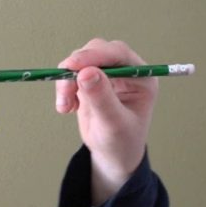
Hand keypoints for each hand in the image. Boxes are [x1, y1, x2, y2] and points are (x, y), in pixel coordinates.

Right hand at [56, 39, 157, 204]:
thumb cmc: (121, 142)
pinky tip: (67, 108)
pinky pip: (71, 73)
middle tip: (65, 90)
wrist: (113, 155)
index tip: (73, 66)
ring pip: (80, 60)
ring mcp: (107, 73)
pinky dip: (64, 87)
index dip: (95, 55)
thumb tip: (86, 72)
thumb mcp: (114, 124)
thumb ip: (102, 98)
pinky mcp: (90, 79)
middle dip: (77, 68)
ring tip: (65, 106)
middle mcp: (125, 70)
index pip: (118, 54)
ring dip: (67, 80)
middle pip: (97, 51)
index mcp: (141, 77)